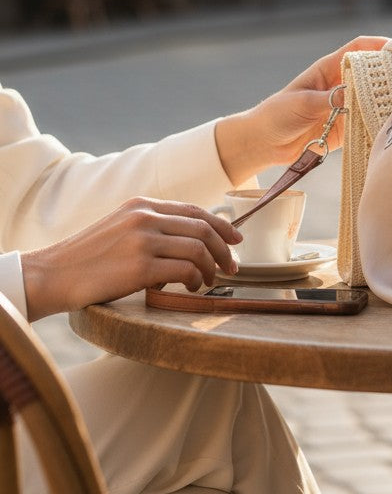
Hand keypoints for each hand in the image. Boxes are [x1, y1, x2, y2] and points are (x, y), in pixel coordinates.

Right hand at [21, 198, 242, 320]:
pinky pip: (185, 270)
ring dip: (212, 268)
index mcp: (141, 205)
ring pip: (199, 249)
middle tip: (232, 267)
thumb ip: (151, 226)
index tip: (236, 238)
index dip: (221, 224)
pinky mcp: (140, 267)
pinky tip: (191, 289)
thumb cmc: (88, 258)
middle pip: (203, 227)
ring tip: (210, 282)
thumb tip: (190, 238)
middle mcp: (145, 217)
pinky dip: (196, 280)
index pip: (194, 210)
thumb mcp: (120, 227)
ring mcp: (143, 240)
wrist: (53, 274)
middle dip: (225, 248)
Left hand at [214, 34, 387, 184]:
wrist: (263, 143)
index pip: (358, 49)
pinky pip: (368, 123)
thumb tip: (350, 95)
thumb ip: (326, 99)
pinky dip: (382, 122)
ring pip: (374, 98)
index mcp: (328, 69)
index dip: (380, 45)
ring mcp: (346, 107)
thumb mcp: (300, 103)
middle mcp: (341, 85)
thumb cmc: (276, 114)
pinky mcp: (347, 128)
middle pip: (373, 73)